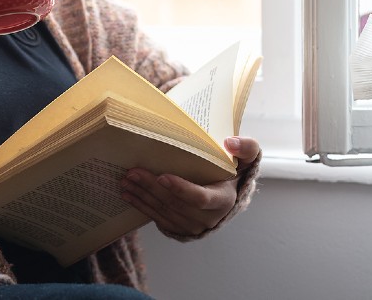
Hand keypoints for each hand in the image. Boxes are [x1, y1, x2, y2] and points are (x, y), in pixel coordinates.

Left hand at [120, 136, 260, 237]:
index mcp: (223, 200)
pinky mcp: (179, 228)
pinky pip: (158, 218)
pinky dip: (141, 206)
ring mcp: (192, 226)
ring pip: (163, 211)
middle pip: (174, 203)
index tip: (162, 176)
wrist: (227, 195)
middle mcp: (207, 218)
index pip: (200, 198)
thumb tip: (229, 142)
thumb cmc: (233, 172)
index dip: (181, 189)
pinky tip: (128, 195)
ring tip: (126, 181)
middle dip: (151, 188)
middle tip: (132, 172)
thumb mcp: (246, 159)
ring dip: (142, 196)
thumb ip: (245, 148)